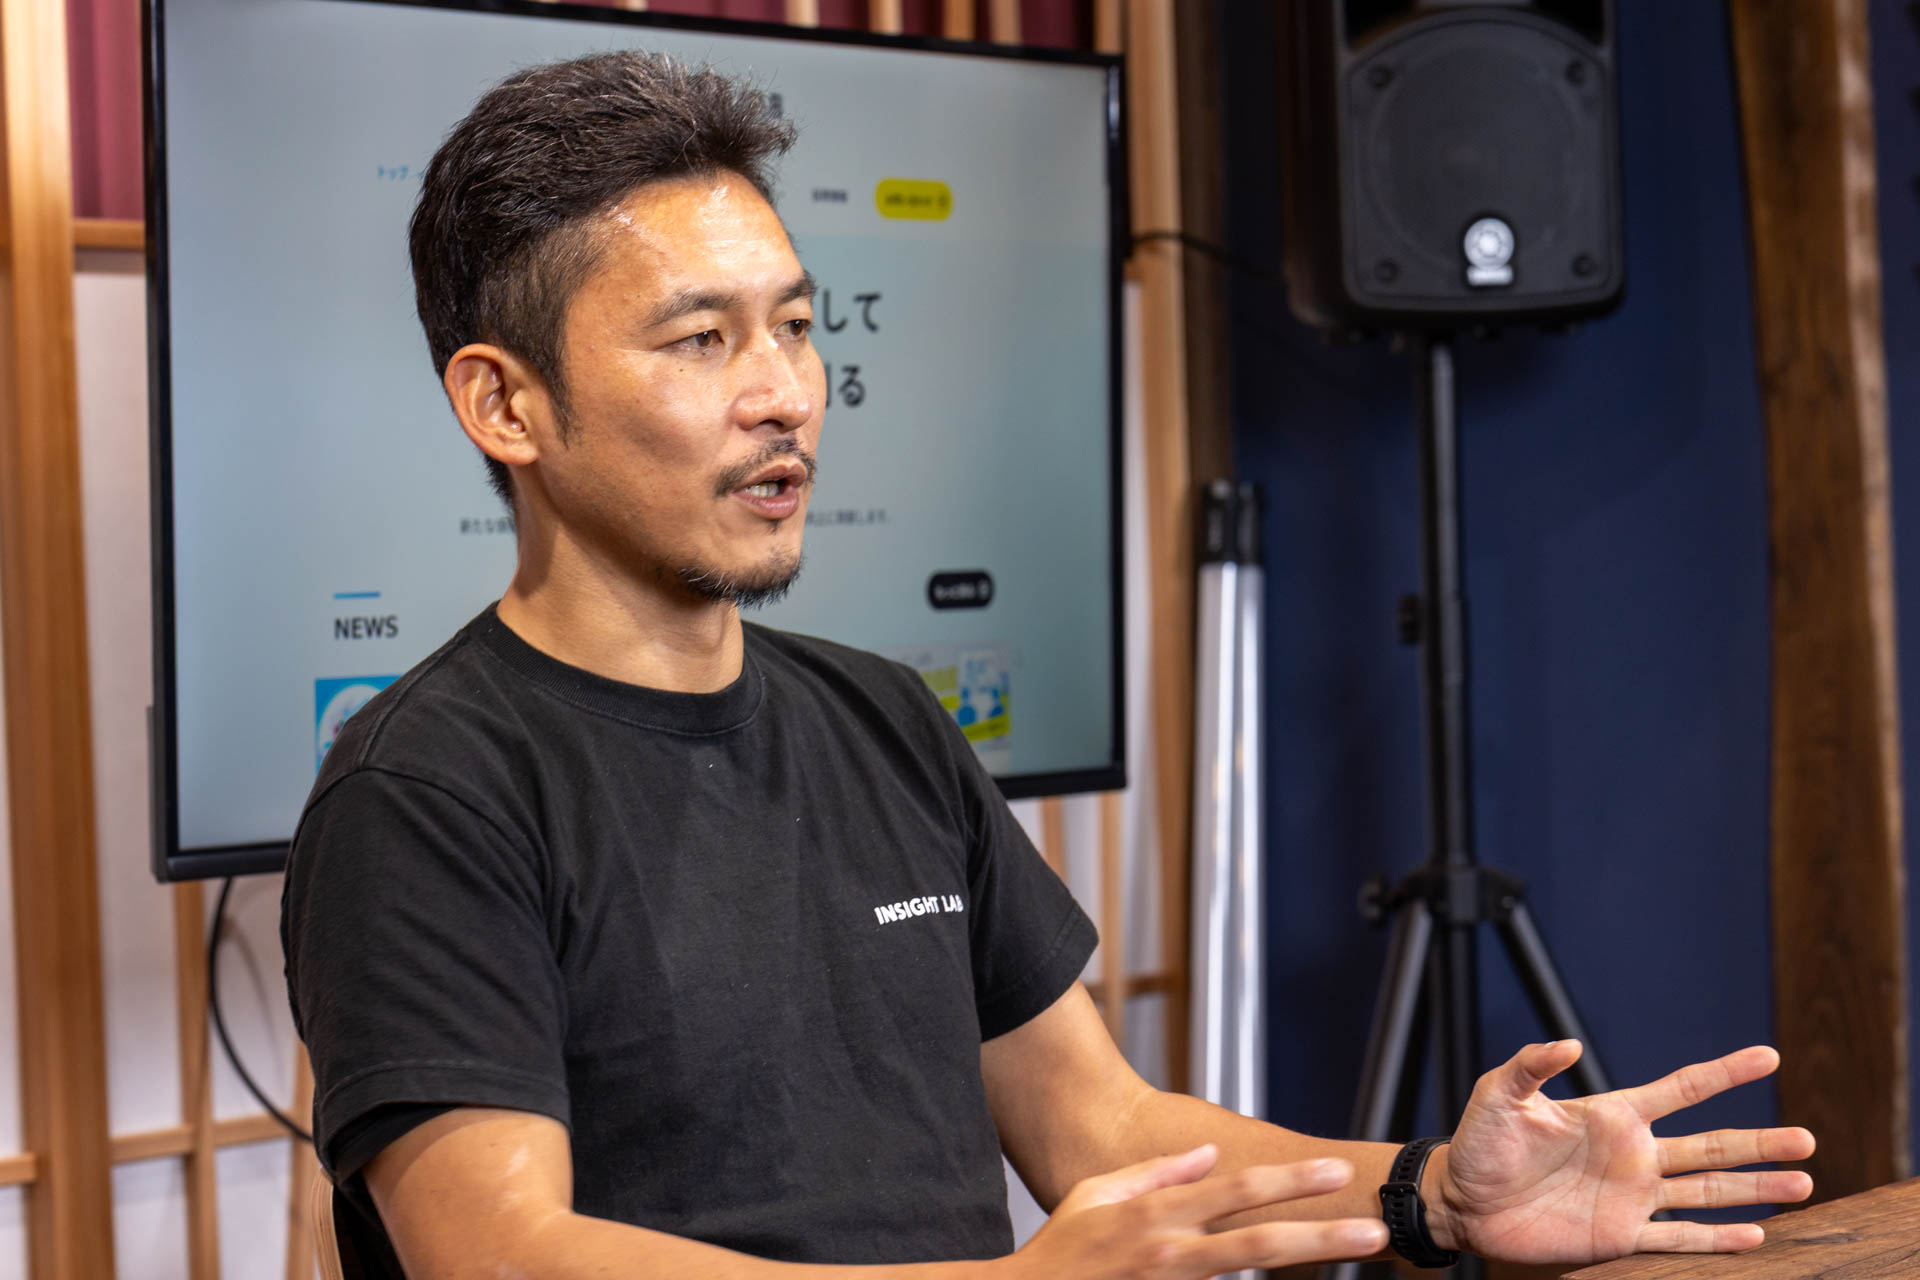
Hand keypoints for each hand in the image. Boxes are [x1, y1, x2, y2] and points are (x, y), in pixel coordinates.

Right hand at [1006, 1145, 1387, 1279]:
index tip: (1336, 1172)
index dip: (1290, 1180)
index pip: (1235, 1190)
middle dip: (1321, 1234)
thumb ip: (1157, 1172)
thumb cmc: (1060, 1250)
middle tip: (1375, 1229)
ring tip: (1356, 1250)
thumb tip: (1208, 1154)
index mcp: (1155, 1215)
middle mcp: (1169, 1252)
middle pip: (1259, 1243)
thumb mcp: (1097, 1193)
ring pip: (1247, 1274)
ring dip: (1305, 1264)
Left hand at [1431, 1041, 1816, 1263]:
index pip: (1680, 1088)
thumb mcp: (1499, 1093)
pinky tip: (1756, 1237)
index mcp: (1612, 1115)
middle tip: (1808, 1139)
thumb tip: (1569, 1043)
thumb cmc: (1478, 1143)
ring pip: (1708, 1193)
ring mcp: (1632, 1197)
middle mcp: (1633, 1154)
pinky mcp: (1620, 1236)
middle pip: (1711, 1146)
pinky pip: (1678, 1239)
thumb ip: (1531, 1065)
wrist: (1461, 1201)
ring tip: (1803, 1185)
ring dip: (1755, 1191)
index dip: (1723, 1073)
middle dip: (1760, 1143)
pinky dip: (1717, 1240)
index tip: (1767, 1057)